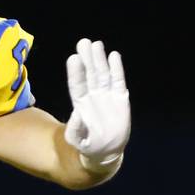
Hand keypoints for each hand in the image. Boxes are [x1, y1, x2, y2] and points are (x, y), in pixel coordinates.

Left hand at [64, 38, 128, 170]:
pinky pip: (118, 81)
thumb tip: (76, 115)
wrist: (106, 151)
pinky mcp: (120, 98)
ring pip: (103, 74)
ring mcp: (107, 95)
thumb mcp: (77, 141)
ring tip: (96, 44)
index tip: (74, 58)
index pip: (77, 84)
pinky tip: (114, 56)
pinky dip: (117, 69)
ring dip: (100, 59)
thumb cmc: (87, 145)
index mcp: (80, 103)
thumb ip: (75, 130)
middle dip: (87, 59)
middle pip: (89, 74)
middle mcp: (92, 95)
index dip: (75, 72)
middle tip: (83, 42)